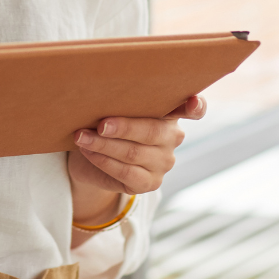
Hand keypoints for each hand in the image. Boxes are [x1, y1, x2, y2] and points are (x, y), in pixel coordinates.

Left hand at [68, 95, 205, 201]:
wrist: (89, 157)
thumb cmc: (104, 124)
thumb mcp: (115, 109)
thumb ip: (121, 102)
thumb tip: (103, 94)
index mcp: (170, 112)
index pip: (195, 109)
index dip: (196, 106)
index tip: (192, 102)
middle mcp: (173, 137)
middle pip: (152, 131)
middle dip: (123, 127)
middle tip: (100, 124)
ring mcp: (164, 162)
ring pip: (134, 153)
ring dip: (104, 144)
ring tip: (82, 136)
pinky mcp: (150, 183)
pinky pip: (125, 172)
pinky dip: (103, 160)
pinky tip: (88, 151)